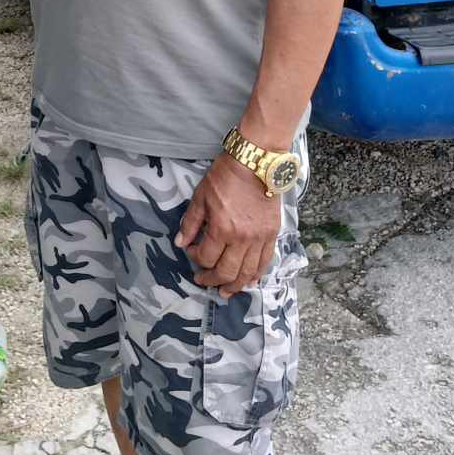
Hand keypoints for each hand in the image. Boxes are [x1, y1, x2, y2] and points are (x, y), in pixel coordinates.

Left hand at [175, 153, 280, 297]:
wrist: (256, 162)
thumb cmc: (225, 176)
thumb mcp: (201, 196)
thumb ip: (191, 223)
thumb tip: (181, 243)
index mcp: (221, 228)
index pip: (206, 257)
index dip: (195, 259)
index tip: (192, 252)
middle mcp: (242, 238)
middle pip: (226, 271)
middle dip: (212, 280)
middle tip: (203, 281)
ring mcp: (260, 238)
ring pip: (247, 272)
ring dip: (235, 285)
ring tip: (225, 291)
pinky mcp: (272, 234)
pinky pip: (265, 262)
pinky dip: (256, 274)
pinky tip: (249, 280)